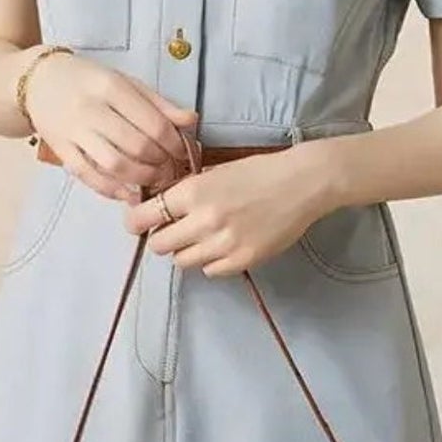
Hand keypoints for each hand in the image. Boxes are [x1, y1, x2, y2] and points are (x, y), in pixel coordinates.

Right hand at [23, 53, 199, 202]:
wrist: (40, 82)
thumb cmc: (89, 82)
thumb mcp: (126, 82)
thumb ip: (159, 103)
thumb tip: (192, 121)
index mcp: (111, 87)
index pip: (153, 123)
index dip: (174, 144)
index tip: (183, 152)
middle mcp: (91, 109)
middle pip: (137, 146)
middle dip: (161, 163)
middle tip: (171, 169)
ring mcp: (73, 132)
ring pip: (114, 165)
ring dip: (141, 178)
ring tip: (155, 180)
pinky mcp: (61, 150)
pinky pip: (89, 176)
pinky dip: (113, 190)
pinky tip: (129, 193)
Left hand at [121, 142, 335, 275]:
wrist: (303, 183)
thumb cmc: (260, 171)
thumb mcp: (216, 171)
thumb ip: (188, 190)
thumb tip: (162, 204)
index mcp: (194, 192)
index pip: (145, 216)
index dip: (137, 222)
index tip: (139, 223)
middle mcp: (204, 220)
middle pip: (160, 245)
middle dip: (162, 238)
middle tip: (173, 231)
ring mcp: (224, 244)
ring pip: (183, 261)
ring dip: (186, 251)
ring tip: (202, 239)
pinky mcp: (243, 260)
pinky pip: (210, 271)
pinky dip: (211, 262)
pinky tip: (223, 246)